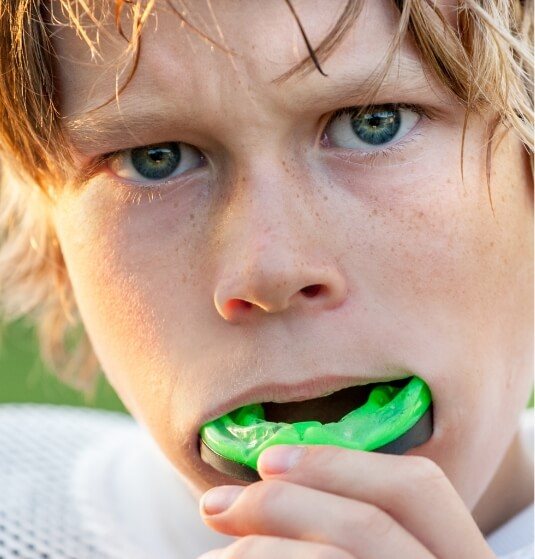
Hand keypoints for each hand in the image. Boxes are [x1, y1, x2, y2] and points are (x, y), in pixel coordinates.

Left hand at [198, 445, 496, 558]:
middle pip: (369, 523)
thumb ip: (351, 527)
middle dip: (282, 503)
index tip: (267, 460)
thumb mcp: (377, 549)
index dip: (339, 462)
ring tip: (213, 556)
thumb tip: (276, 476)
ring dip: (259, 548)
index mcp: (460, 557)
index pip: (418, 488)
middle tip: (215, 505)